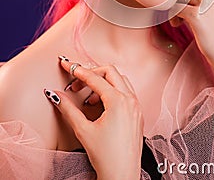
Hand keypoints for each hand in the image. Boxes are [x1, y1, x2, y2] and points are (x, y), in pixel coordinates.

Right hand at [44, 60, 143, 179]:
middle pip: (110, 71)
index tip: (66, 64)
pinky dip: (112, 91)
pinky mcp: (138, 113)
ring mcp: (136, 106)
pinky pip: (126, 91)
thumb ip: (68, 109)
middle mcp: (130, 100)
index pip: (95, 78)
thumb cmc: (105, 156)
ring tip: (87, 97)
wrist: (122, 175)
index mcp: (118, 101)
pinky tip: (100, 105)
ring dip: (102, 82)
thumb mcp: (83, 130)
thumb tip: (55, 95)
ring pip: (120, 80)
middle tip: (76, 83)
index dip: (78, 70)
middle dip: (91, 73)